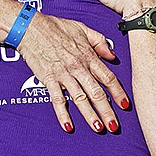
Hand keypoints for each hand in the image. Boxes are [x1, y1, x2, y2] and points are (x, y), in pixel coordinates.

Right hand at [19, 12, 129, 133]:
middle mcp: (78, 67)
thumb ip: (99, 42)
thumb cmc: (56, 27)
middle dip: (107, 111)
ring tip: (98, 129)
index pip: (108, 77)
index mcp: (88, 56)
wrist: (31, 27)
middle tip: (114, 127)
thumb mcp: (82, 28)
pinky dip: (63, 114)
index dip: (118, 92)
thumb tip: (112, 55)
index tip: (125, 105)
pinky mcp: (48, 79)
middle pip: (96, 92)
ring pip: (80, 98)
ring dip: (90, 115)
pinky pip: (57, 99)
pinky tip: (68, 126)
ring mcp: (63, 74)